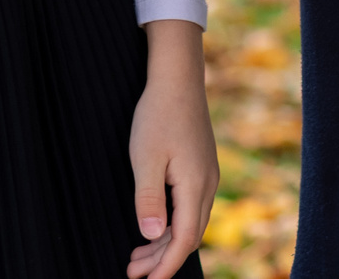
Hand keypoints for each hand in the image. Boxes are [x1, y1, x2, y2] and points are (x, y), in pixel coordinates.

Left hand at [126, 20, 216, 278]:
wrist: (178, 79)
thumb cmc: (158, 115)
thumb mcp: (145, 158)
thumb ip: (148, 199)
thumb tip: (153, 236)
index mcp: (195, 186)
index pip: (184, 240)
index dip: (167, 265)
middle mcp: (207, 185)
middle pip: (188, 236)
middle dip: (162, 259)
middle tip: (132, 271)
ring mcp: (206, 176)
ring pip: (189, 222)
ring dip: (165, 242)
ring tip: (137, 256)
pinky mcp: (201, 168)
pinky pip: (190, 207)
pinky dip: (171, 223)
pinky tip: (154, 226)